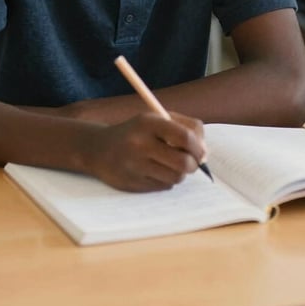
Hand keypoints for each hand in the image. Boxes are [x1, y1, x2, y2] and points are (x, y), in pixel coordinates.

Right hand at [82, 112, 206, 191]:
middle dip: (193, 165)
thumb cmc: (137, 131)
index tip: (202, 152)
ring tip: (171, 165)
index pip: (184, 137)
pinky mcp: (132, 184)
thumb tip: (205, 153)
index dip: (198, 147)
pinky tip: (155, 171)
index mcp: (149, 123)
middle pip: (182, 162)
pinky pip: (163, 187)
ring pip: (175, 178)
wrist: (99, 148)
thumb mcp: (158, 119)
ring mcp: (135, 166)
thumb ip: (186, 128)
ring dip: (179, 174)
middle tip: (192, 163)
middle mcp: (140, 144)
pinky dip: (166, 181)